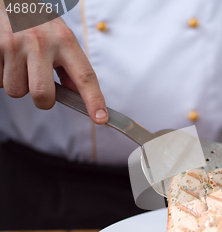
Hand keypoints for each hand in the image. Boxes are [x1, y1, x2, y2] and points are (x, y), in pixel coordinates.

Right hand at [0, 5, 107, 122]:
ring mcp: (15, 45)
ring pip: (16, 91)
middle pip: (42, 95)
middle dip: (42, 100)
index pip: (85, 76)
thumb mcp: (62, 39)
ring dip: (19, 85)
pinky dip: (2, 76)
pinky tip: (7, 60)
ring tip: (20, 64)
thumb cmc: (39, 24)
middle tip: (41, 86)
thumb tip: (80, 96)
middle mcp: (41, 43)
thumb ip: (72, 68)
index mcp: (65, 41)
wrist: (9, 1)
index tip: (101, 118)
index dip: (94, 100)